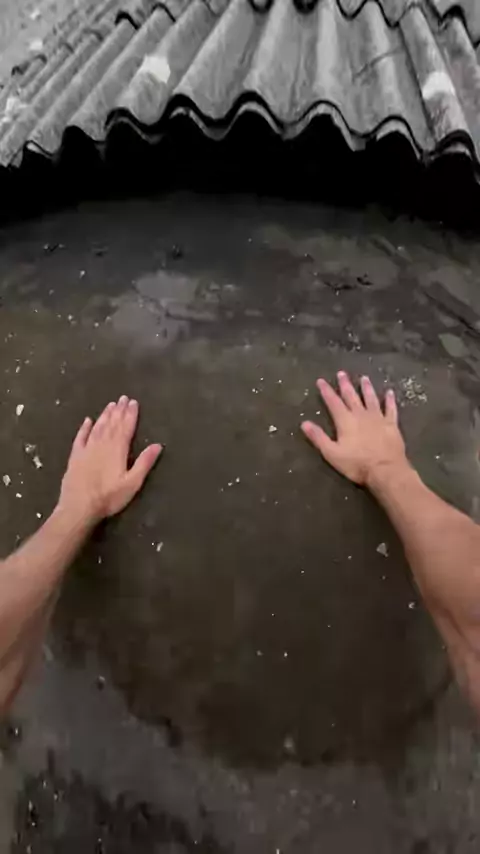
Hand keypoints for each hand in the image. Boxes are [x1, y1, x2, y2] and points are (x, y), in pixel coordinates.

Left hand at [58, 397, 161, 523]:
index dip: (131, 414)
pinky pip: (80, 437)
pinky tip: (87, 420)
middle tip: (123, 398)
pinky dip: (84, 428)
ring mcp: (87, 449)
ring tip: (110, 405)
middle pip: (112, 423)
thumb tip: (157, 444)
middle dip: (119, 411)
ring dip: (105, 415)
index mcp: (118, 449)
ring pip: (98, 427)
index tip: (134, 402)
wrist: (78, 506)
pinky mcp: (75, 456)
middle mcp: (102, 444)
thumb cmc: (109, 497)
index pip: (126, 427)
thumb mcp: (132, 482)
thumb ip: (144, 462)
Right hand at [301, 371, 407, 486]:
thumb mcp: (332, 453)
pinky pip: (390, 408)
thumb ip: (318, 437)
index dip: (326, 391)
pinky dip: (390, 400)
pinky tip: (389, 392)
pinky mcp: (392, 424)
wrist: (385, 469)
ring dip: (366, 388)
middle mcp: (361, 415)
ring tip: (364, 378)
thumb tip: (304, 423)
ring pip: (371, 399)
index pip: (333, 402)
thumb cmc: (356, 464)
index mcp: (345, 421)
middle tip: (342, 373)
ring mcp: (378, 418)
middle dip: (345, 385)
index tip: (321, 381)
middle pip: (351, 396)